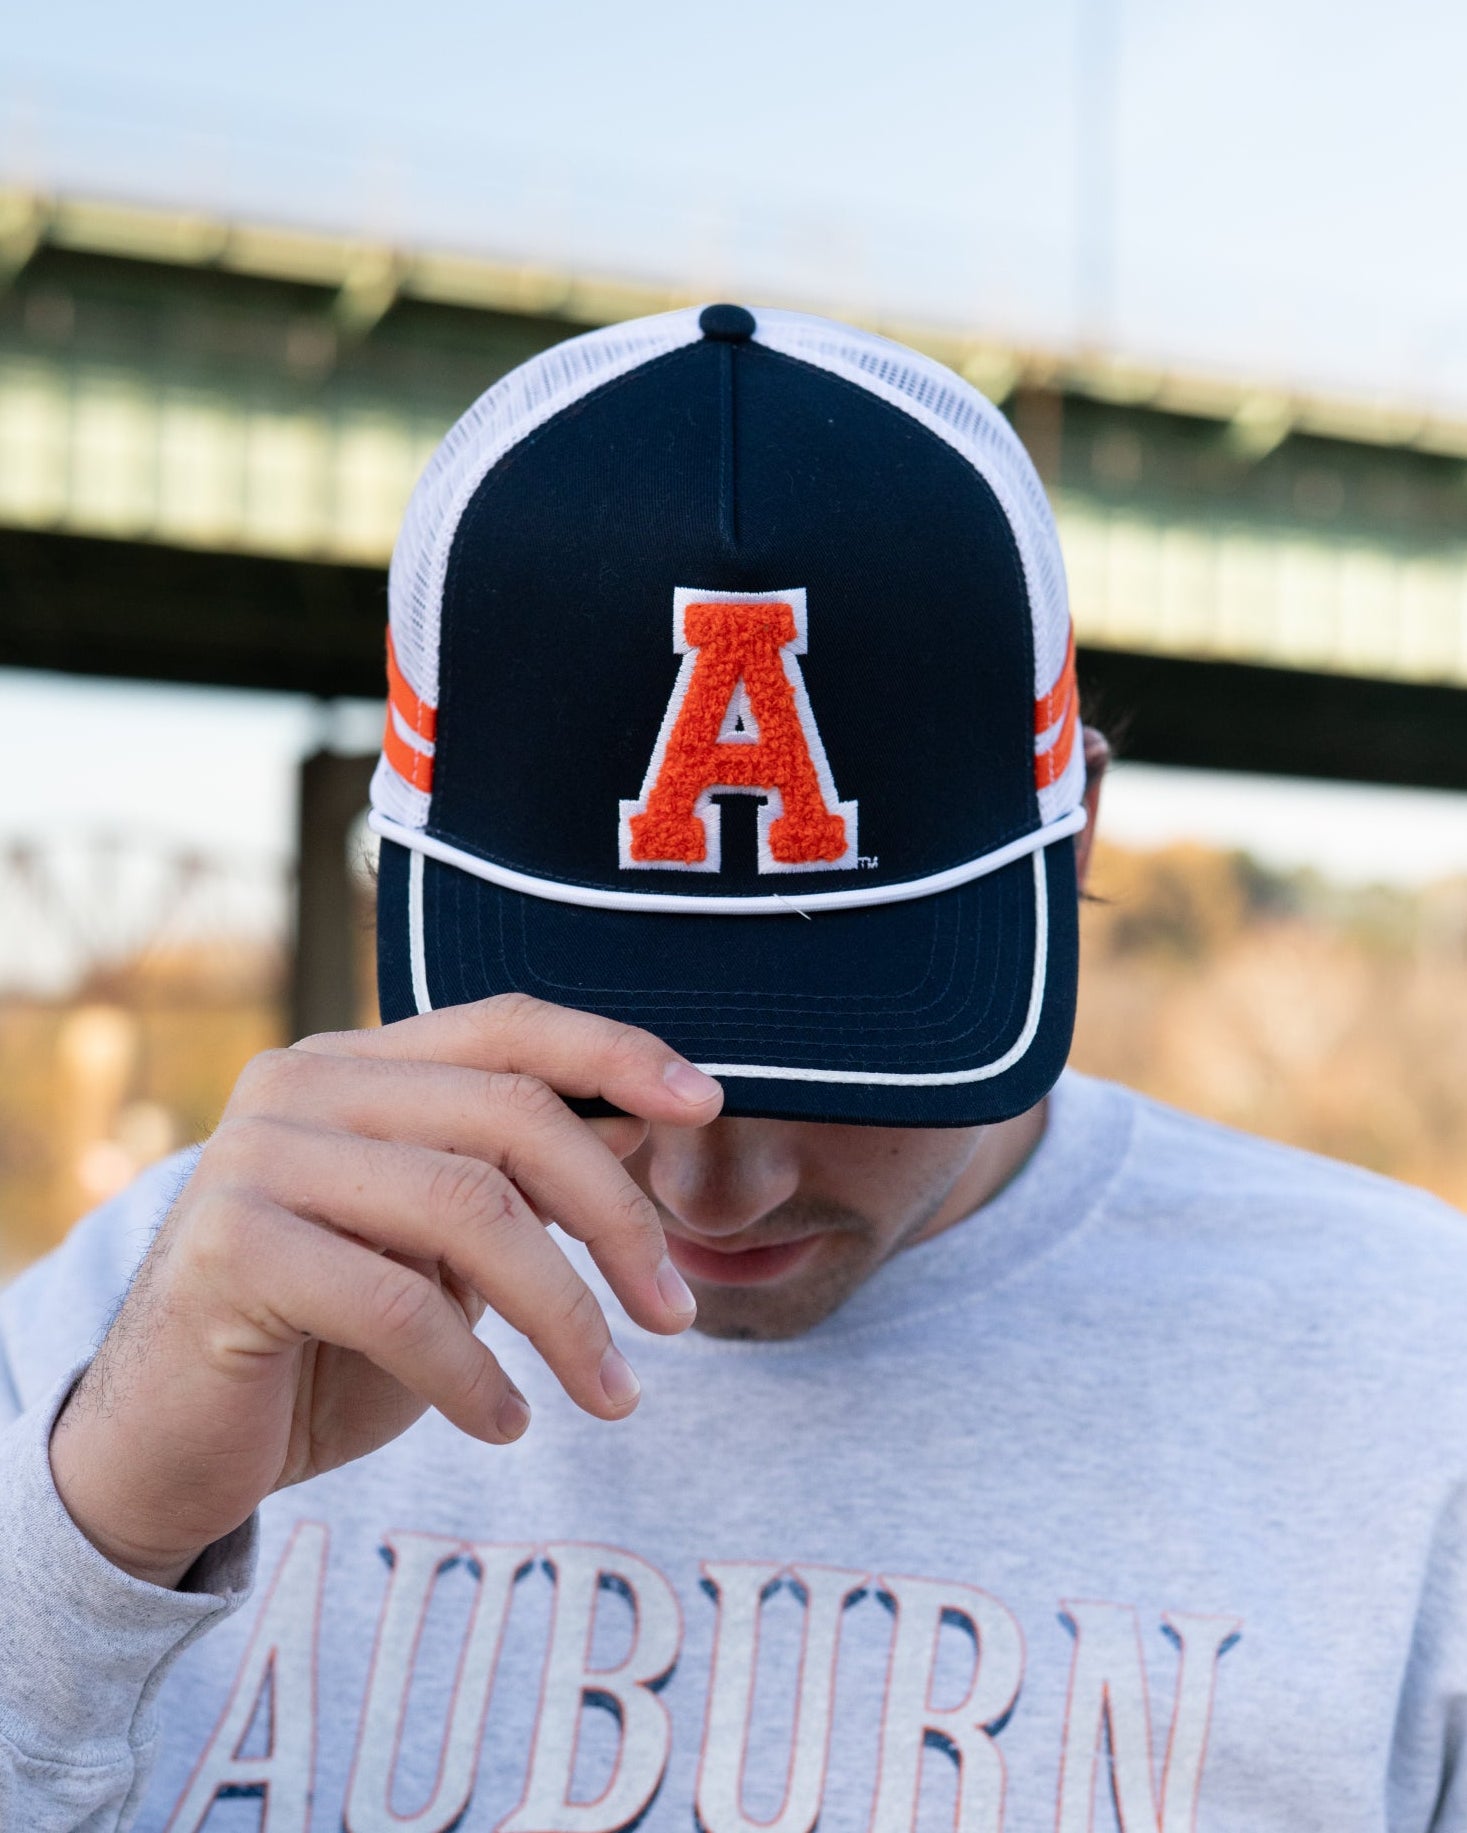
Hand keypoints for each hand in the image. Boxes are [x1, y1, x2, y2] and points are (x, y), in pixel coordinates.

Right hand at [48, 995, 721, 1588]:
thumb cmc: (323, 1339)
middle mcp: (300, 1086)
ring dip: (565, 1315)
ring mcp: (256, 1158)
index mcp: (355, 1065)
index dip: (615, 1053)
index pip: (507, 1025)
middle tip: (675, 1315)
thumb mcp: (436, 1250)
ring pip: (467, 1207)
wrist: (167, 1444)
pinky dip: (474, 1373)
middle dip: (616, 1218)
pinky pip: (397, 1301)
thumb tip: (643, 1124)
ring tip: (612, 1394)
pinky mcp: (228, 1249)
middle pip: (510, 1116)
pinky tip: (506, 1423)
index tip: (707, 1105)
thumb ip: (512, 1179)